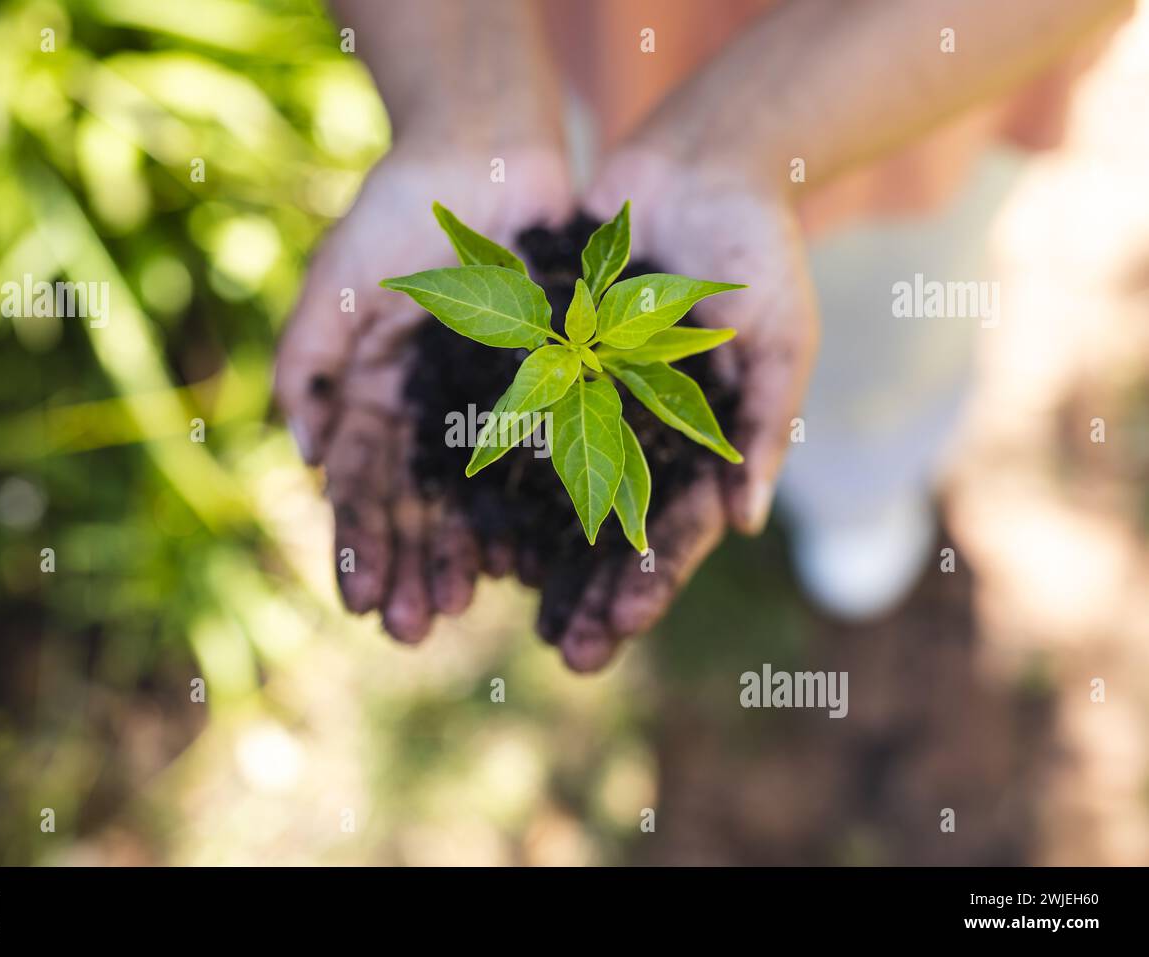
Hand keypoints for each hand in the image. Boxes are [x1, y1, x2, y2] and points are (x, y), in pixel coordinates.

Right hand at [275, 143, 571, 641]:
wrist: (490, 155)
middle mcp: (426, 410)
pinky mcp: (546, 387)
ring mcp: (486, 403)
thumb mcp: (338, 279)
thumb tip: (304, 452)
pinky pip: (534, 460)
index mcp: (372, 391)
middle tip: (407, 632)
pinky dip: (524, 508)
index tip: (356, 602)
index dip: (356, 542)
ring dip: (457, 555)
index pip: (358, 482)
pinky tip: (519, 558)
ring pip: (470, 496)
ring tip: (456, 610)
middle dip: (405, 567)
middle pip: (412, 505)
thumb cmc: (401, 210)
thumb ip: (309, 357)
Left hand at [545, 148, 818, 670]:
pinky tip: (467, 518)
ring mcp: (592, 400)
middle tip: (564, 655)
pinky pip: (516, 422)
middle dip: (590, 592)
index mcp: (702, 442)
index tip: (616, 633)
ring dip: (534, 550)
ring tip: (501, 603)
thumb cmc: (758, 250)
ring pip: (555, 490)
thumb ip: (766, 422)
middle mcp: (642, 433)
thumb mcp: (778, 338)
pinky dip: (494, 469)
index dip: (648, 584)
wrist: (697, 168)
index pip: (675, 530)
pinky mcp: (548, 359)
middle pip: (611, 529)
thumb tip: (746, 521)